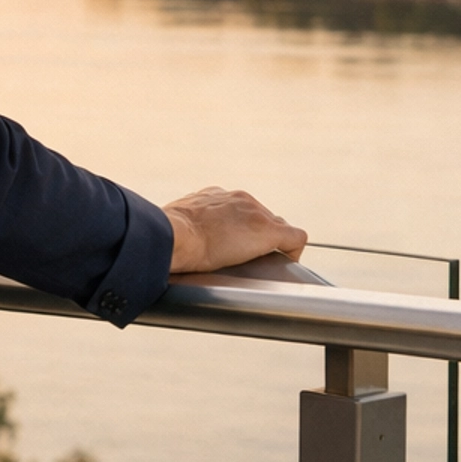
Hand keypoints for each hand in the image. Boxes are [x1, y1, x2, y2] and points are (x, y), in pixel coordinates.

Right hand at [162, 186, 307, 276]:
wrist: (174, 235)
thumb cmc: (166, 237)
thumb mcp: (172, 225)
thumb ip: (181, 229)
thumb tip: (173, 248)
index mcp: (214, 196)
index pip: (238, 210)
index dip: (238, 230)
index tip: (229, 246)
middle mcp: (238, 199)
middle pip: (261, 217)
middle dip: (256, 237)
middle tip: (244, 260)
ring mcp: (255, 213)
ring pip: (277, 227)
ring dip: (271, 245)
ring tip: (261, 265)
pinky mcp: (268, 230)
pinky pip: (294, 238)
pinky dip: (293, 252)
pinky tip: (285, 265)